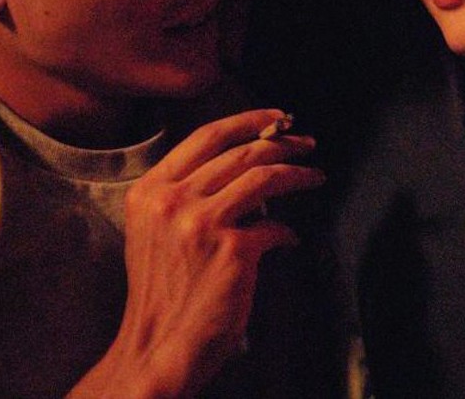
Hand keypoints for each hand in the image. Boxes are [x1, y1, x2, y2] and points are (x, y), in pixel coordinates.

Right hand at [68, 109, 324, 398]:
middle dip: (281, 142)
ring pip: (263, 177)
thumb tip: (240, 165)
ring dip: (296, 174)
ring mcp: (202, 223)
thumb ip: (182, 192)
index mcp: (150, 189)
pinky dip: (286, 230)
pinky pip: (273, 227)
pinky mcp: (232, 251)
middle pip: (241, 152)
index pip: (206, 136)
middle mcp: (173, 200)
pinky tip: (289, 237)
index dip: (247, 121)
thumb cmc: (160, 290)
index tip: (275, 118)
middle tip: (305, 143)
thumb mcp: (152, 228)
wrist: (158, 346)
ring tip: (313, 176)